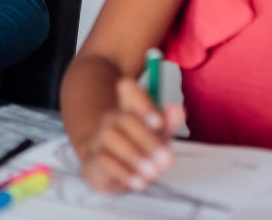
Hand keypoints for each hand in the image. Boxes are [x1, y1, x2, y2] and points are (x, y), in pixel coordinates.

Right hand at [80, 77, 185, 192]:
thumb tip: (179, 109)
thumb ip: (168, 123)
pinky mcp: (92, 160)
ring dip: (135, 156)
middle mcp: (112, 119)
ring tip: (153, 173)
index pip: (129, 90)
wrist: (104, 166)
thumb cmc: (136, 146)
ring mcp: (99, 138)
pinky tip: (139, 182)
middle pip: (125, 119)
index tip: (159, 123)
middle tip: (167, 160)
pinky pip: (103, 161)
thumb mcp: (156, 135)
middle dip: (147, 139)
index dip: (142, 102)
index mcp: (129, 108)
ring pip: (111, 138)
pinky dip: (123, 172)